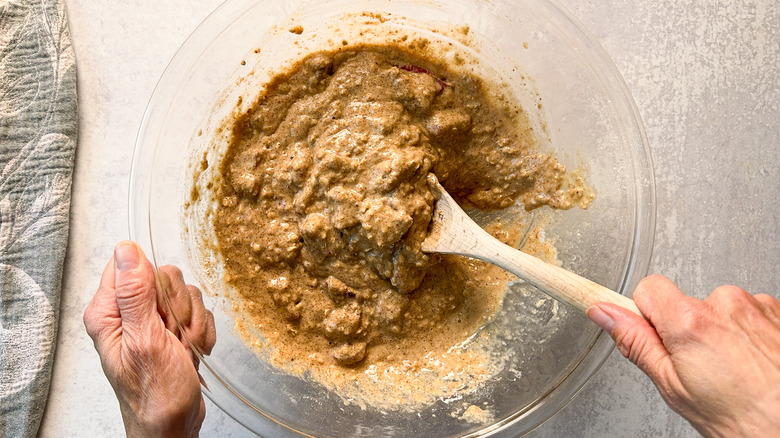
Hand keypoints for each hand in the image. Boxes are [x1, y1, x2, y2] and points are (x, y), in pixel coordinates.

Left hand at [84, 241, 215, 437]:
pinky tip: (192, 350)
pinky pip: (197, 311)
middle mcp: (127, 314)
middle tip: (173, 334)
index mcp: (108, 312)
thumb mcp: (145, 339)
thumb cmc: (154, 395)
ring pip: (184, 294)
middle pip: (163, 277)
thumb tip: (126, 250)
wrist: (174, 425)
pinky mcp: (171, 330)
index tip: (160, 309)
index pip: (131, 265)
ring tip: (183, 348)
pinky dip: (202, 331)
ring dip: (193, 322)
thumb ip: (135, 293)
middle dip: (179, 307)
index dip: (154, 282)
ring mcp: (151, 322)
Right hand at [587, 275, 779, 436]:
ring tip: (735, 371)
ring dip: (723, 333)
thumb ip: (635, 343)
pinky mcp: (778, 312)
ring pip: (720, 310)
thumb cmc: (743, 419)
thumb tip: (605, 313)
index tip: (651, 330)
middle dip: (688, 330)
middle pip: (687, 303)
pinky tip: (754, 363)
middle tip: (702, 368)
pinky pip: (750, 314)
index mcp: (691, 322)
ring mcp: (756, 306)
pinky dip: (749, 335)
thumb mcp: (674, 387)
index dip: (647, 313)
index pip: (649, 288)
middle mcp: (725, 305)